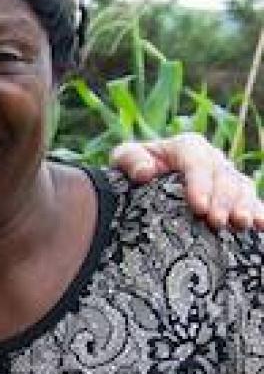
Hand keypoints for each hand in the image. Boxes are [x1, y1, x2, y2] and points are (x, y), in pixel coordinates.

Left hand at [110, 132, 263, 229]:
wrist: (143, 182)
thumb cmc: (133, 167)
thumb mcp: (124, 157)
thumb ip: (130, 159)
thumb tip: (145, 172)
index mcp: (187, 147)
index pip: (198, 161)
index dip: (200, 183)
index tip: (198, 207)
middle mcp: (212, 159)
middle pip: (223, 177)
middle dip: (222, 200)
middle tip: (215, 222)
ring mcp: (226, 177)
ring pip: (241, 189)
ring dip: (243, 206)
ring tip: (240, 224)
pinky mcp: (234, 196)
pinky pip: (251, 201)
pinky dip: (258, 212)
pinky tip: (261, 226)